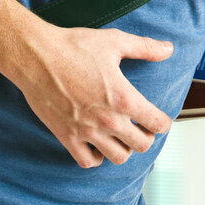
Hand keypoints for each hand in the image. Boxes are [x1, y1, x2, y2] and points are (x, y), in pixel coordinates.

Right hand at [15, 24, 173, 167]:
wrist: (36, 57)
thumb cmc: (74, 47)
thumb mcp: (115, 42)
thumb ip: (145, 47)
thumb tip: (169, 49)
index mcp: (124, 98)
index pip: (157, 124)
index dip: (163, 122)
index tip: (159, 119)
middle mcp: (108, 120)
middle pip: (142, 145)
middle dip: (146, 136)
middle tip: (141, 127)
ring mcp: (87, 132)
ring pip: (118, 158)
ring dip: (124, 148)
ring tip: (121, 136)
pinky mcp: (66, 137)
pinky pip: (87, 162)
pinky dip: (96, 157)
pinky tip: (98, 144)